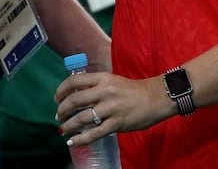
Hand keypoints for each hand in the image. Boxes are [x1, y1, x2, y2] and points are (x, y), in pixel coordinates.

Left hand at [55, 72, 174, 146]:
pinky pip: (94, 133)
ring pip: (81, 119)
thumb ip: (97, 87)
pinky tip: (72, 142)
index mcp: (104, 79)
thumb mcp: (114, 81)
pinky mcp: (117, 123)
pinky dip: (80, 139)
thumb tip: (76, 97)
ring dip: (68, 126)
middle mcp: (105, 91)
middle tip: (59, 116)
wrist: (158, 97)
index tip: (57, 98)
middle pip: (74, 101)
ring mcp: (111, 108)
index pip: (74, 81)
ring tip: (63, 129)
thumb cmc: (135, 90)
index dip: (61, 91)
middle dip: (62, 111)